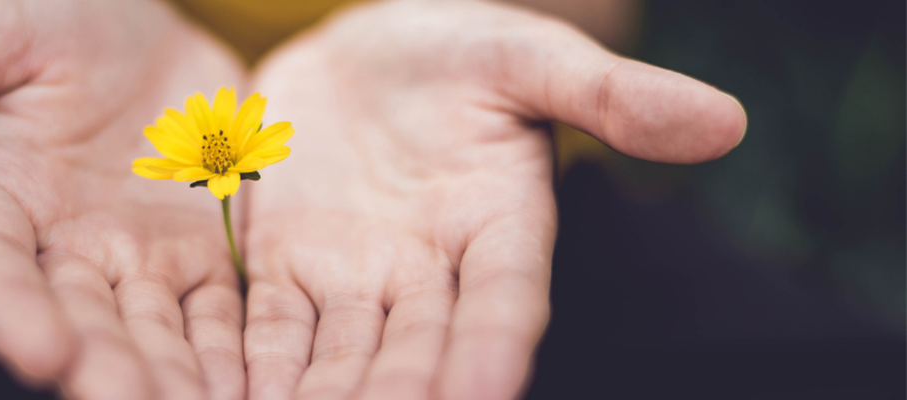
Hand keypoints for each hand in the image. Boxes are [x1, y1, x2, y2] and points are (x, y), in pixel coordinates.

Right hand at [0, 1, 247, 397]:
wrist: (122, 32)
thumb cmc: (39, 23)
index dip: (10, 314)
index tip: (42, 356)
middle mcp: (60, 253)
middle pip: (81, 324)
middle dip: (109, 372)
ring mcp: (134, 262)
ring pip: (156, 335)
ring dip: (177, 380)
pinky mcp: (199, 257)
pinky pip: (220, 314)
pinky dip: (236, 355)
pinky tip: (258, 388)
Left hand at [242, 1, 744, 398]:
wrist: (360, 53)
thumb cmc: (456, 49)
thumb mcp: (526, 56)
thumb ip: (609, 95)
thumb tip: (725, 122)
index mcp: (499, 227)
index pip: (504, 304)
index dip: (494, 353)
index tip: (485, 393)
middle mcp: (428, 274)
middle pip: (416, 356)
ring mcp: (352, 279)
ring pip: (338, 362)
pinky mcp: (283, 271)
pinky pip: (268, 331)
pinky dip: (254, 371)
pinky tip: (232, 398)